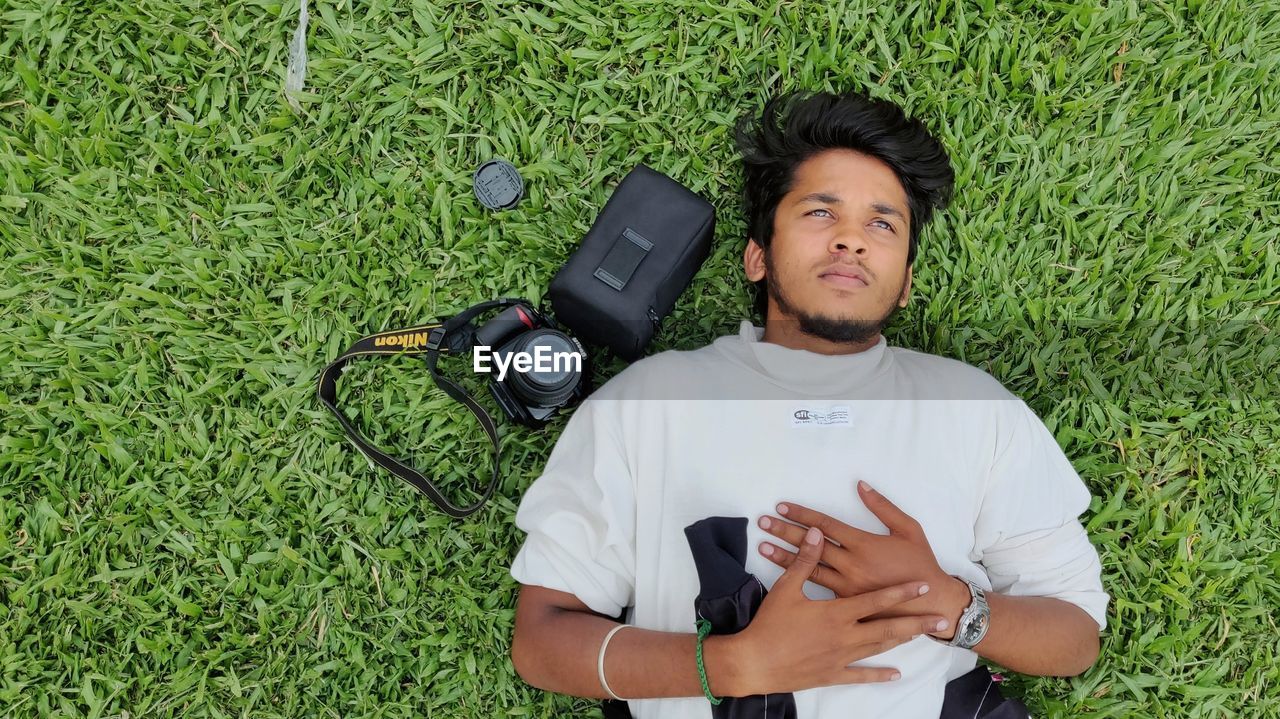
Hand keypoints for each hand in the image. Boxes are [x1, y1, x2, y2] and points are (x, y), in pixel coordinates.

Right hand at [705, 524, 949, 696]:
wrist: (756, 663)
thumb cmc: (770, 625)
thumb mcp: (785, 588)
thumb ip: (805, 560)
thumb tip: (818, 534)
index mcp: (837, 612)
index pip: (877, 599)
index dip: (902, 592)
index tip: (924, 586)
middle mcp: (846, 636)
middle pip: (889, 628)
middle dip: (916, 623)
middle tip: (941, 620)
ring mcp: (842, 658)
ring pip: (879, 649)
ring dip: (902, 642)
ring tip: (922, 636)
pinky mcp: (834, 674)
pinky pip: (862, 675)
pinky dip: (879, 674)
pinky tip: (895, 673)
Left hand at [755, 481, 968, 638]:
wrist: (929, 604)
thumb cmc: (920, 564)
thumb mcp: (908, 529)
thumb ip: (883, 507)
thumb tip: (861, 486)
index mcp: (863, 544)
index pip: (824, 525)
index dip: (802, 514)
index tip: (782, 507)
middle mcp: (851, 564)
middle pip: (810, 544)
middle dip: (784, 532)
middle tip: (763, 522)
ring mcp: (846, 586)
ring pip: (808, 568)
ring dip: (784, 557)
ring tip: (763, 547)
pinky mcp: (846, 603)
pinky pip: (818, 589)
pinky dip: (799, 581)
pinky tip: (782, 577)